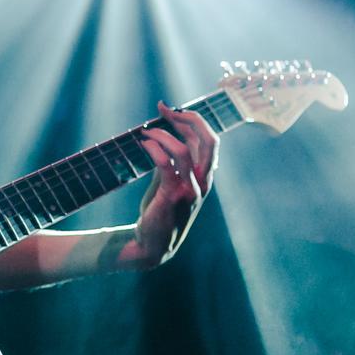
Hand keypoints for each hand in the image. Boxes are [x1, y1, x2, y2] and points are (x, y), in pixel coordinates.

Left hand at [129, 102, 218, 267]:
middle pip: (209, 141)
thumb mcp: (170, 181)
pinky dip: (155, 149)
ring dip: (164, 134)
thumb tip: (163, 135)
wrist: (152, 244)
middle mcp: (203, 182)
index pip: (209, 140)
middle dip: (189, 119)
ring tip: (148, 131)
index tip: (170, 110)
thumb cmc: (161, 210)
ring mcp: (190, 190)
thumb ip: (172, 161)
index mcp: (206, 176)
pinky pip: (166, 165)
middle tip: (166, 110)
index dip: (192, 120)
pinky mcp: (173, 196)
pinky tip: (144, 143)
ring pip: (185, 150)